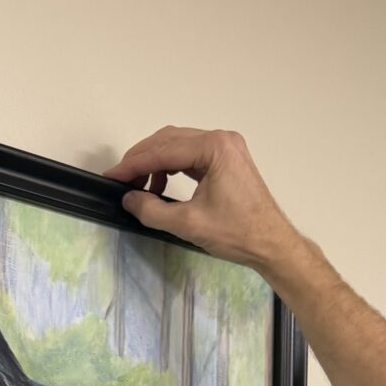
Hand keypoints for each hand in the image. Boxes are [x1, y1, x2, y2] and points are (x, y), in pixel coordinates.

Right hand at [103, 127, 298, 273]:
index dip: (133, 164)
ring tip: (141, 189)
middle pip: (169, 141)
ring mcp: (226, 148)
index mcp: (214, 148)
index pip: (163, 150)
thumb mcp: (189, 224)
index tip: (112, 176)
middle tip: (122, 181)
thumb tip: (128, 199)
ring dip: (156, 164)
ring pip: (178, 146)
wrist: (273, 245)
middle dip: (142, 160)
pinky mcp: (227, 160)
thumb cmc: (238, 234)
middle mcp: (221, 140)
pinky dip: (172, 168)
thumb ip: (153, 210)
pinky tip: (161, 187)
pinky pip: (191, 156)